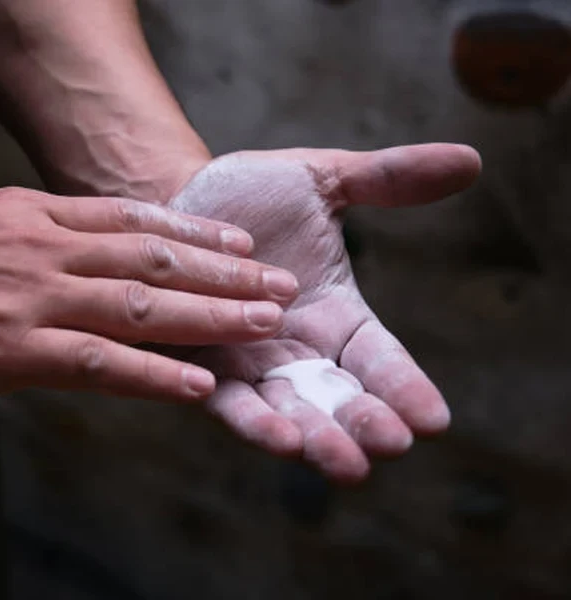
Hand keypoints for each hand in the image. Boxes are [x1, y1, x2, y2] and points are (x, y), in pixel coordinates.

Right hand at [0, 187, 298, 407]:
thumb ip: (20, 244)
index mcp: (30, 217)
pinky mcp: (9, 350)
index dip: (191, 233)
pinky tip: (198, 384)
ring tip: (264, 326)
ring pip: (141, 305)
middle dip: (223, 273)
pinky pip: (99, 362)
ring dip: (210, 316)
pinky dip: (155, 374)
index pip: (129, 219)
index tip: (237, 244)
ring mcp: (29, 297)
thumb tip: (59, 262)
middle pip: (152, 257)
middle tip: (277, 283)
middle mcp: (41, 248)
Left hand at [165, 144, 481, 481]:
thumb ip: (386, 179)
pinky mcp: (198, 367)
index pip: (380, 361)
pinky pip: (227, 402)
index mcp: (335, 317)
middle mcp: (296, 352)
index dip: (406, 387)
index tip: (434, 419)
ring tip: (344, 464)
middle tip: (389, 444)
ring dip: (317, 438)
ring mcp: (247, 365)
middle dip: (363, 423)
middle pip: (339, 398)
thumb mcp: (321, 180)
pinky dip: (253, 421)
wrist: (171, 196)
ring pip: (288, 412)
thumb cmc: (247, 194)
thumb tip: (470, 160)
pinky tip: (280, 439)